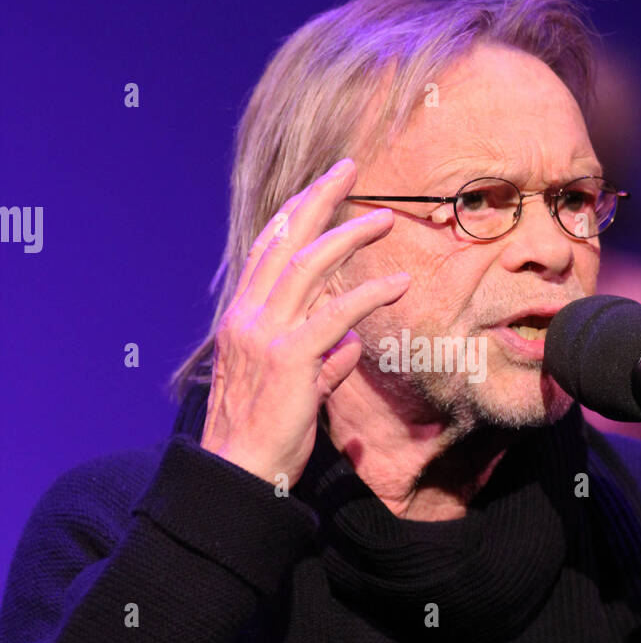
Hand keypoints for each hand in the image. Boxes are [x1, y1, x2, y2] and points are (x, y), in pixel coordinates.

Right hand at [200, 158, 408, 486]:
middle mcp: (248, 318)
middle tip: (348, 168)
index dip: (294, 214)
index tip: (320, 188)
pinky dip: (369, 294)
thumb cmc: (264, 438)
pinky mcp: (289, 359)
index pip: (267, 251)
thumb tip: (350, 345)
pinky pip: (335, 315)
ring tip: (383, 216)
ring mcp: (265, 336)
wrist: (239, 475)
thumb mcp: (293, 390)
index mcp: (242, 320)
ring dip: (348, 234)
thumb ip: (321, 362)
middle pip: (283, 240)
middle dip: (317, 199)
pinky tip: (399, 284)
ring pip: (308, 265)